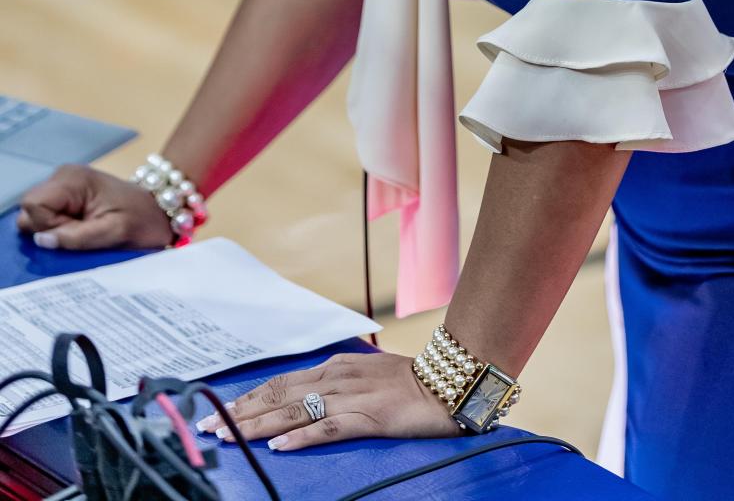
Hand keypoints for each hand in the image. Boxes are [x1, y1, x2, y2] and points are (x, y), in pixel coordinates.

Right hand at [16, 164, 174, 250]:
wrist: (159, 208)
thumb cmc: (142, 219)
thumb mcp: (114, 233)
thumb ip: (76, 237)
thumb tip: (42, 240)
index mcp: (73, 179)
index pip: (34, 205)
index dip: (48, 225)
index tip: (76, 230)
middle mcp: (63, 176)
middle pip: (30, 210)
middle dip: (50, 228)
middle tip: (84, 230)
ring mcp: (64, 185)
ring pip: (35, 216)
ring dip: (56, 230)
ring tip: (86, 229)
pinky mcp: (66, 196)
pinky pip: (46, 217)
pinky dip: (60, 228)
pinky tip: (82, 228)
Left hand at [197, 351, 460, 450]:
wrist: (447, 382)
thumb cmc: (408, 382)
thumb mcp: (365, 375)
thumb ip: (336, 384)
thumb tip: (309, 398)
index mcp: (333, 368)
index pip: (279, 383)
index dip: (247, 398)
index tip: (217, 410)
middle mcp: (335, 378)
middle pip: (277, 396)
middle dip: (239, 414)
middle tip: (205, 426)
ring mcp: (350, 397)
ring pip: (293, 411)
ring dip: (257, 426)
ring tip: (228, 437)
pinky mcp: (368, 417)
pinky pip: (328, 428)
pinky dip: (301, 437)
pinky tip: (280, 447)